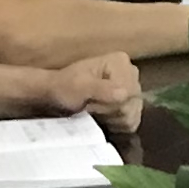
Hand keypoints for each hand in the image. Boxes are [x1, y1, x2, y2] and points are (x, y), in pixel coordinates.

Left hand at [2, 53, 145, 133]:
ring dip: (112, 120)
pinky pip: (132, 122)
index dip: (111, 103)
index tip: (90, 102)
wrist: (55, 98)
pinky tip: (103, 120)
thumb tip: (124, 94)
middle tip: (90, 107)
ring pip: (133, 115)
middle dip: (110, 111)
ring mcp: (132, 90)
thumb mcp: (79, 86)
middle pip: (133, 104)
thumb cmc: (64, 88)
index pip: (129, 92)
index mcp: (121, 62)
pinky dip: (117, 125)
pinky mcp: (130, 105)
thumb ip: (101, 89)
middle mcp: (131, 73)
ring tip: (94, 112)